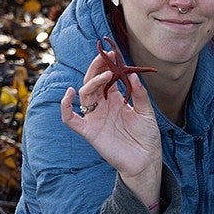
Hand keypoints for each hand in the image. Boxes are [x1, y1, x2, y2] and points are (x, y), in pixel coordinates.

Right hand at [60, 50, 161, 205]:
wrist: (146, 160)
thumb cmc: (147, 137)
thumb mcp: (147, 112)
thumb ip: (140, 94)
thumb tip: (132, 74)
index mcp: (115, 99)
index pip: (106, 78)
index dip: (107, 65)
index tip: (112, 53)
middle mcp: (103, 106)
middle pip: (93, 82)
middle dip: (96, 68)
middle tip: (104, 56)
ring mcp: (95, 118)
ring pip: (84, 95)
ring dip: (91, 82)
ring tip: (104, 74)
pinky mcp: (89, 132)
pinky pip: (71, 119)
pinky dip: (65, 107)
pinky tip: (70, 93)